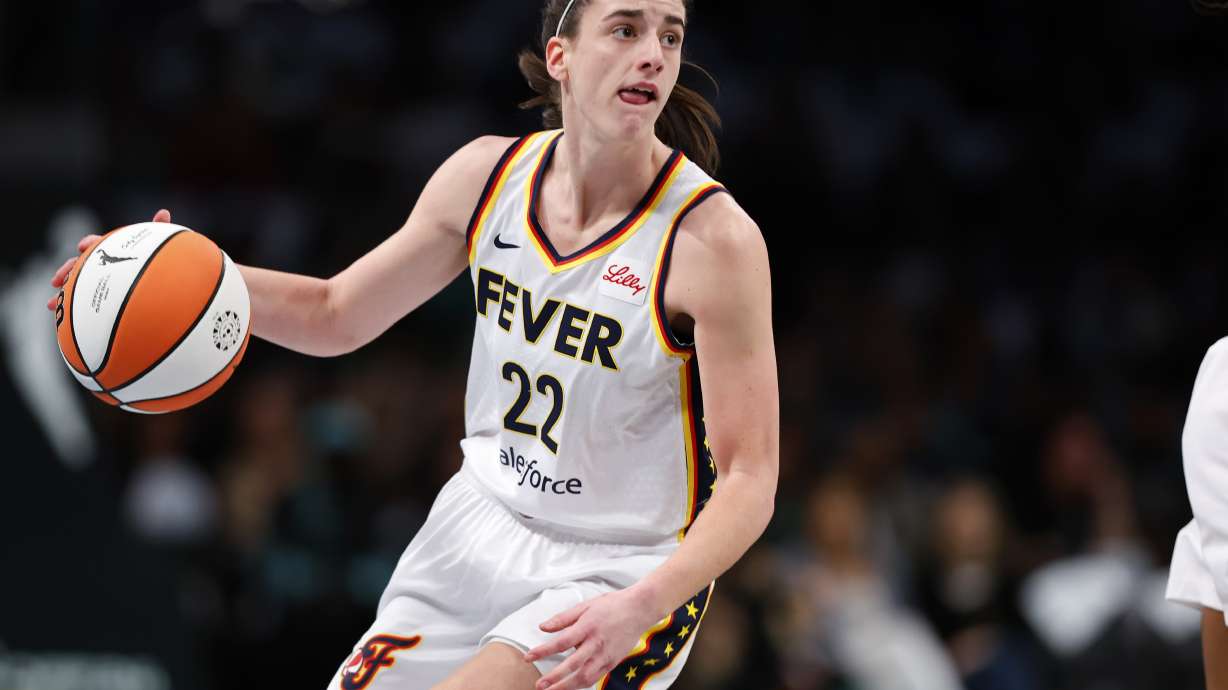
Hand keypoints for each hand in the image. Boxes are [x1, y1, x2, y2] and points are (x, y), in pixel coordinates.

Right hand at [46, 209, 171, 310]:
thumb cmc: (158, 260)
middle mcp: (101, 263)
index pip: (98, 242)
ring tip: (52, 302)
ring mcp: (97, 278)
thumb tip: (164, 212)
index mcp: (112, 248)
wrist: (158, 284)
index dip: (90, 243)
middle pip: (80, 263)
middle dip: (68, 269)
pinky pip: (77, 297)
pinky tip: (54, 309)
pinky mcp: (95, 293)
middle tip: (58, 278)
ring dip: (62, 290)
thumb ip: (159, 229)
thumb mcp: (157, 245)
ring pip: (74, 282)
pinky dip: (64, 302)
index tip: (83, 246)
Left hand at [523, 585, 663, 689]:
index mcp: (587, 627)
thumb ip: (563, 618)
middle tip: (539, 685)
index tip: (528, 657)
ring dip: (567, 686)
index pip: (561, 642)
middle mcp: (596, 643)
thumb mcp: (585, 606)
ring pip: (585, 676)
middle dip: (554, 677)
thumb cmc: (612, 605)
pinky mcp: (612, 662)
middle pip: (573, 665)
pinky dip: (581, 684)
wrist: (639, 610)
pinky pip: (595, 677)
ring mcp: (606, 655)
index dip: (543, 651)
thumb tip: (543, 627)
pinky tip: (570, 687)